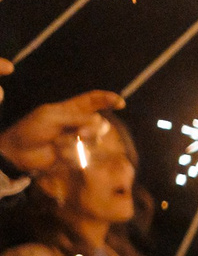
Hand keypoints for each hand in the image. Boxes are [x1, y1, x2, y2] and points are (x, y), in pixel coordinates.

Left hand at [0, 90, 123, 177]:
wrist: (18, 152)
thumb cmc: (30, 130)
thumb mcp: (52, 117)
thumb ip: (77, 118)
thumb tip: (101, 122)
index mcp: (71, 109)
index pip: (94, 100)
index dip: (108, 99)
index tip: (121, 103)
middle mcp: (77, 124)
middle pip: (99, 124)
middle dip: (91, 130)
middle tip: (79, 134)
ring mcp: (76, 141)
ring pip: (93, 142)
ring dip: (75, 144)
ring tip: (57, 144)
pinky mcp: (74, 156)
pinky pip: (83, 156)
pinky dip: (70, 155)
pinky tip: (56, 154)